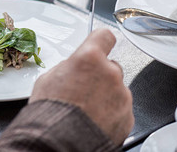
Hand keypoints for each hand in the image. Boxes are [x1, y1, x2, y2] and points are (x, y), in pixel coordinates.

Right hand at [29, 29, 133, 145]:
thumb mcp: (48, 79)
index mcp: (89, 58)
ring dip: (105, 95)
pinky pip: (121, 108)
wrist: (59, 141)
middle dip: (99, 74)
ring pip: (116, 89)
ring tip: (86, 108)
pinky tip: (93, 119)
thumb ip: (67, 68)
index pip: (104, 36)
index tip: (99, 44)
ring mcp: (122, 96)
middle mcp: (110, 73)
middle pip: (110, 66)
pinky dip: (111, 113)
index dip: (100, 41)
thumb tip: (73, 69)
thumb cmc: (51, 111)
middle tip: (83, 88)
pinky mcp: (127, 117)